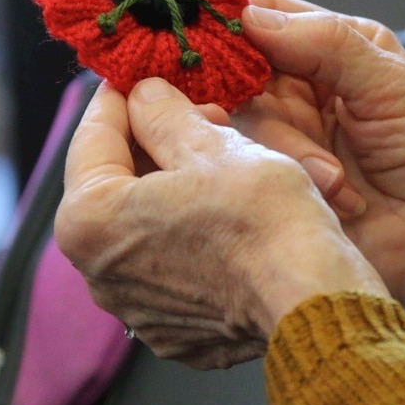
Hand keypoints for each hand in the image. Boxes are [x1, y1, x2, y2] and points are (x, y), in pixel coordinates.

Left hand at [55, 78, 387, 369]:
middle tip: (195, 113)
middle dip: (154, 142)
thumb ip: (163, 113)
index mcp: (91, 221)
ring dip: (172, 186)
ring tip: (219, 160)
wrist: (313, 299)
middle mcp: (99, 272)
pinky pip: (170, 261)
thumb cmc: (265, 222)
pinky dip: (189, 231)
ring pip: (145, 223)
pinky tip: (226, 212)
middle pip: (116, 183)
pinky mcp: (173, 327)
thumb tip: (145, 95)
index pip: (92, 136)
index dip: (121, 96)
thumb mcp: (212, 145)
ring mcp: (136, 306)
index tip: (140, 77)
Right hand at [240, 0, 404, 315]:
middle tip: (294, 114)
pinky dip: (293, 178)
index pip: (269, 17)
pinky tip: (338, 194)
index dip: (238, 19)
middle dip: (260, 93)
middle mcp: (305, 88)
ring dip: (291, 148)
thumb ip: (328, 45)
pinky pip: (252, 166)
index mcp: (337, 49)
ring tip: (339, 177)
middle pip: (243, 70)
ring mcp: (290, 136)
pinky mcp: (281, 181)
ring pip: (245, 120)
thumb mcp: (394, 86)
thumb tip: (254, 17)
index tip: (215, 30)